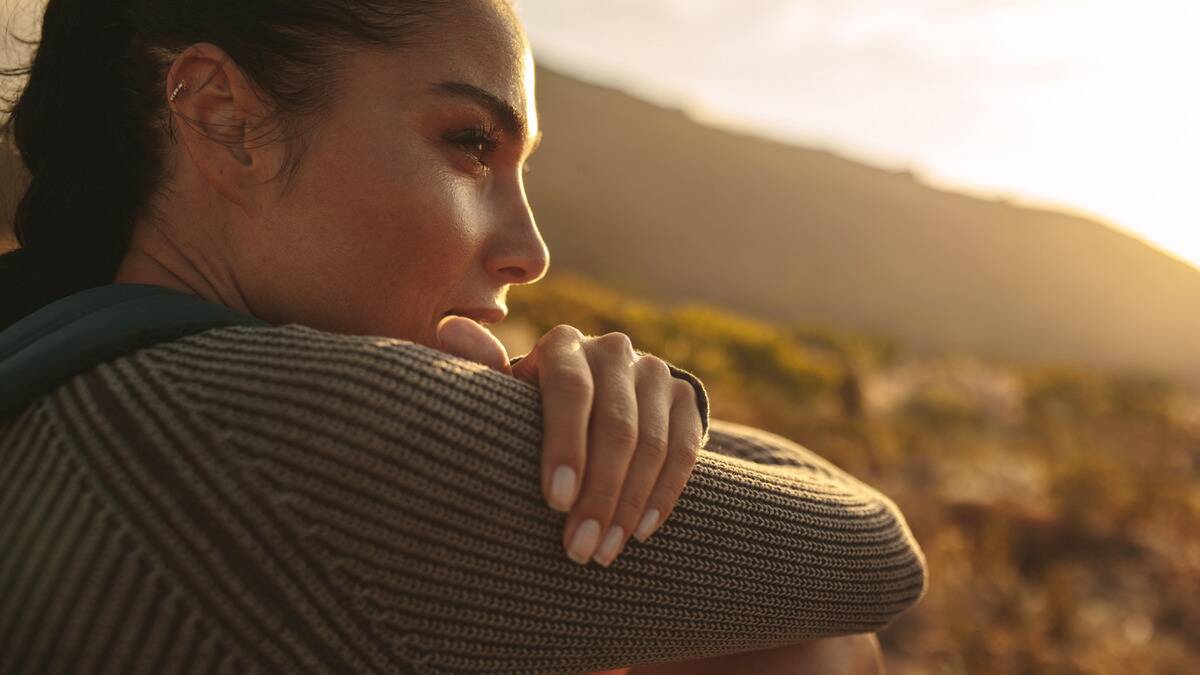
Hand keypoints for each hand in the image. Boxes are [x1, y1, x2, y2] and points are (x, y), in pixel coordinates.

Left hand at [436, 318, 704, 566]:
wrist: (592, 399)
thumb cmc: (530, 408)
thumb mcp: (506, 393)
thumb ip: (482, 367)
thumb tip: (450, 329)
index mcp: (563, 344)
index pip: (571, 391)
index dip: (566, 447)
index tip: (554, 502)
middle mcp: (613, 350)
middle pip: (616, 425)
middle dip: (598, 494)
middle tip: (579, 548)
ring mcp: (654, 371)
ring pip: (652, 443)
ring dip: (629, 504)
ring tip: (605, 551)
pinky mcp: (685, 396)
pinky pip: (685, 449)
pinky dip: (664, 493)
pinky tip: (641, 531)